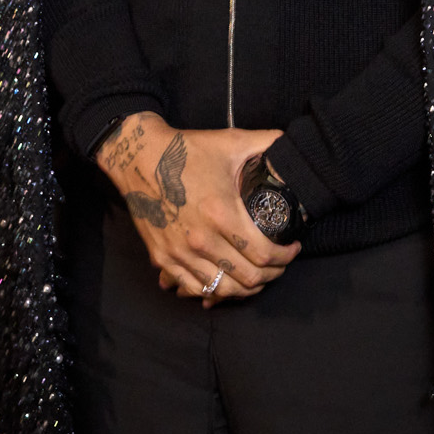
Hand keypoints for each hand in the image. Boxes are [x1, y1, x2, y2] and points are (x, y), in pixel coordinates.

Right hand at [97, 113, 299, 306]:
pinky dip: (213, 293)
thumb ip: (269, 142)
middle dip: (272, 275)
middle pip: (247, 279)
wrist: (139, 157)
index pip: (263, 254)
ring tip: (258, 276)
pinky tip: (227, 284)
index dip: (285, 257)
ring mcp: (179, 253)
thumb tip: (295, 145)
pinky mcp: (163, 258)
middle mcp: (200, 239)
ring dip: (246, 289)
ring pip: (222, 290)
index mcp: (221, 213)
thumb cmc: (188, 150)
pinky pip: (194, 288)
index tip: (292, 249)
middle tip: (280, 264)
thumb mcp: (232, 141)